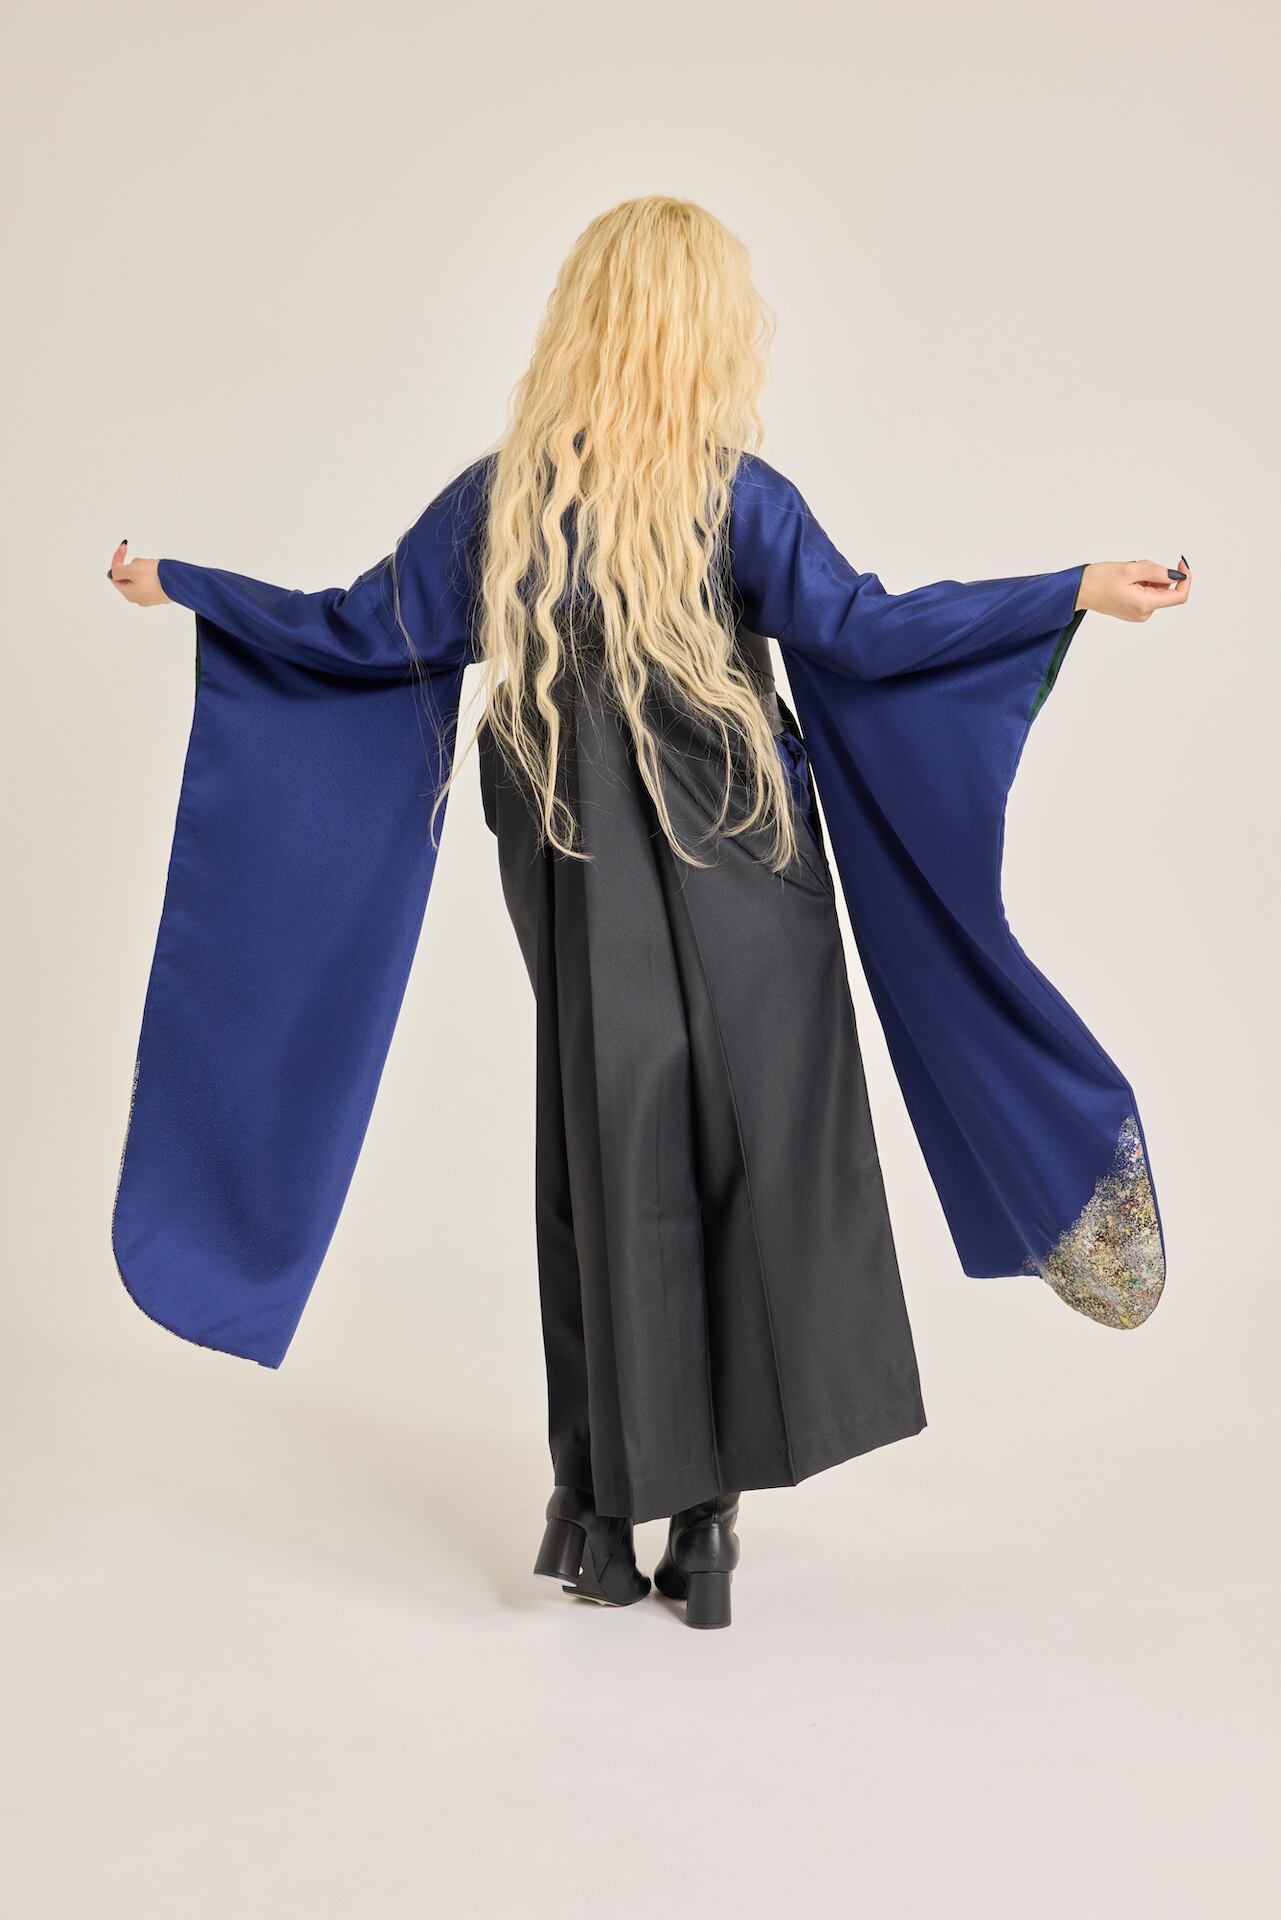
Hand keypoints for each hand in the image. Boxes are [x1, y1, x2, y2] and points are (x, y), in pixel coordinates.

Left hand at [107, 540, 170, 606]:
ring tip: (153, 566)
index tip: (124, 547)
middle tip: (143, 561)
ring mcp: (150, 597)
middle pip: (129, 576)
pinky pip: (152, 581)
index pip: (115, 575)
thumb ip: (118, 570)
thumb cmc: (156, 578)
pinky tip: (159, 571)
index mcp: (129, 594)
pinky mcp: (161, 594)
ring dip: (144, 568)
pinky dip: (153, 574)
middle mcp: (138, 598)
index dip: (117, 560)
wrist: (179, 583)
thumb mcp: (131, 569)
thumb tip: (113, 572)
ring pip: (141, 577)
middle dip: (134, 565)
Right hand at [1076, 557, 1190, 622]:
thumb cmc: (1099, 580)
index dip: (1185, 578)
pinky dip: (1141, 582)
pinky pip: (1146, 593)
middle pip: (1165, 590)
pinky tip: (1125, 580)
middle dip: (1157, 574)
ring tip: (1128, 574)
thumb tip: (1175, 575)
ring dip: (1147, 577)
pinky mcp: (1132, 610)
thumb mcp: (1130, 570)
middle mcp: (1144, 613)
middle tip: (1138, 566)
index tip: (1181, 563)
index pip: (1179, 595)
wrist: (1078, 590)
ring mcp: (1138, 613)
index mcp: (1145, 604)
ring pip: (1155, 590)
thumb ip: (1156, 572)